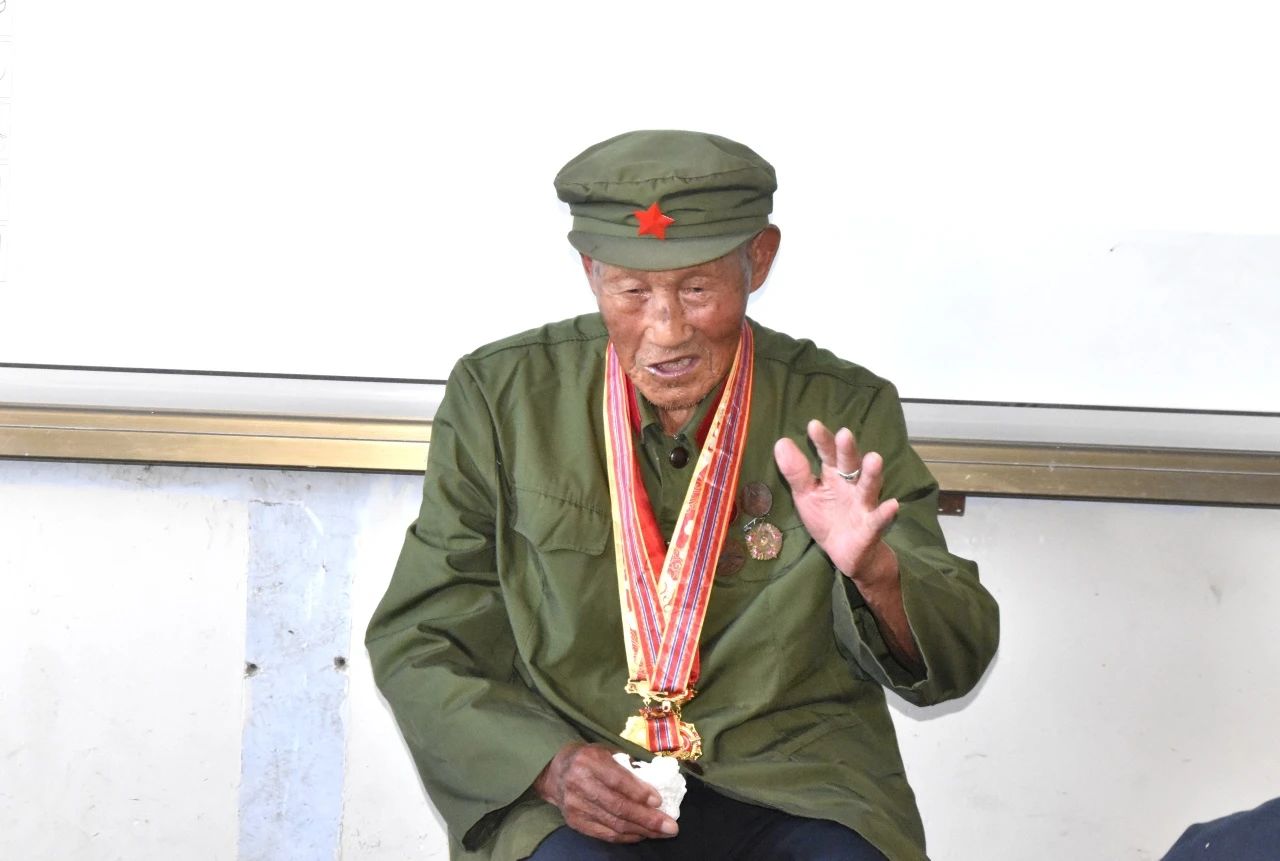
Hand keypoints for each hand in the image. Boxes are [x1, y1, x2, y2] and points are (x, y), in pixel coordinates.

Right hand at [533, 742, 677, 842]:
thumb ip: (628, 766)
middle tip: (671, 826)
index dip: (639, 793)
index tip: (660, 802)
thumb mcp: (606, 752)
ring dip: (642, 831)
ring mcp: (575, 806)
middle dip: (648, 819)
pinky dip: (626, 836)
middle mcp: (579, 784)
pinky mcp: (574, 822)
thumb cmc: (589, 759)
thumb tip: (659, 783)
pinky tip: (642, 835)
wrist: (555, 772)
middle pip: (618, 807)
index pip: (617, 780)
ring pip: (613, 824)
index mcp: (589, 761)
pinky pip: (605, 834)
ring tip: (662, 833)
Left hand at [773, 419, 899, 585]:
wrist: (844, 553)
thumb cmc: (826, 517)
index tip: (813, 425)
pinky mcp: (872, 527)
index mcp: (833, 475)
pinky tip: (893, 505)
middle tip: (844, 434)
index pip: (827, 454)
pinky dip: (886, 513)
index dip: (822, 441)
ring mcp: (864, 504)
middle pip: (850, 465)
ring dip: (872, 474)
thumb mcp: (806, 494)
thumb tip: (781, 442)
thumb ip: (796, 471)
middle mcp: (851, 485)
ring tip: (874, 458)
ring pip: (868, 486)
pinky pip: (879, 519)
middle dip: (848, 450)